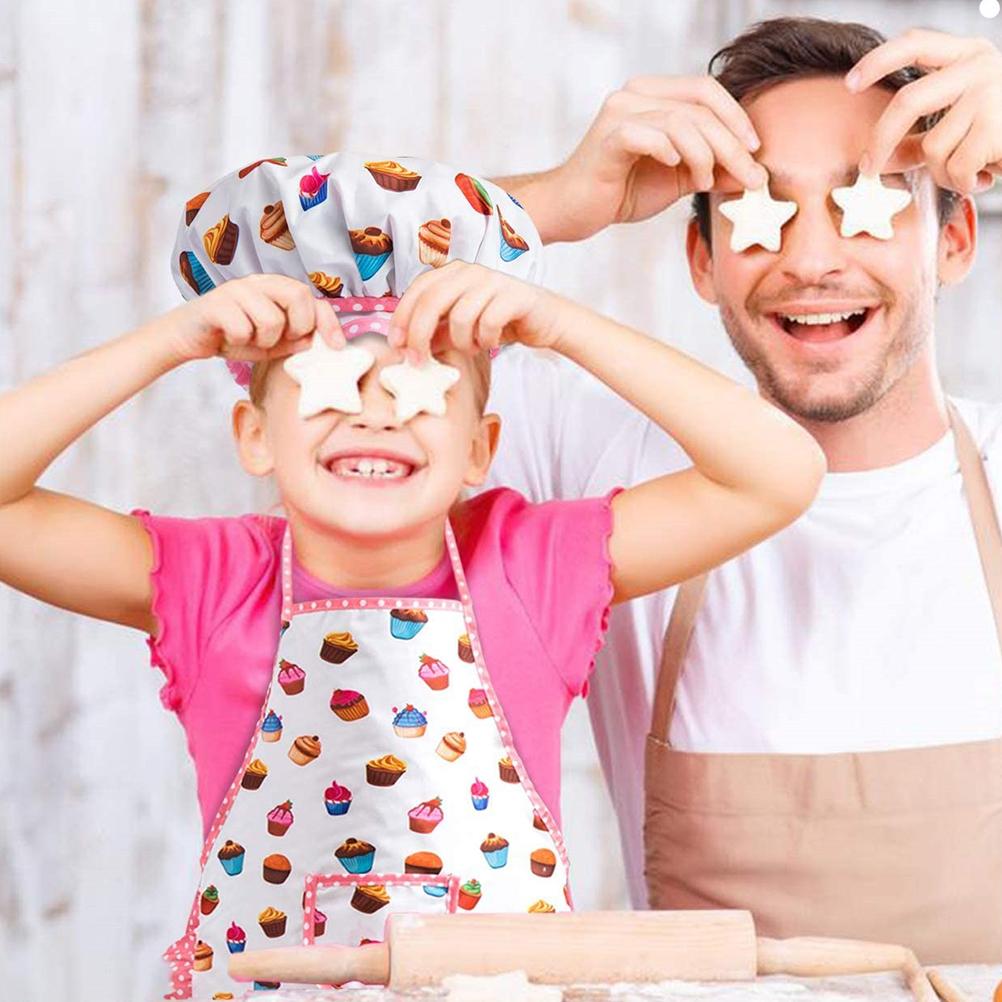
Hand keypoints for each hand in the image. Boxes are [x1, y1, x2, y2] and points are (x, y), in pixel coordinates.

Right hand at [164, 274, 343, 363]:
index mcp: (276, 289)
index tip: (337, 346)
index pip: (312, 299)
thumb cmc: (233, 337)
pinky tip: (228, 338)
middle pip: (298, 296)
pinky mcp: (216, 302)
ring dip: (263, 340)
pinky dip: (238, 341)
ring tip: (247, 339)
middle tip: (282, 340)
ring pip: (271, 319)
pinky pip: (242, 328)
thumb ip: (295, 340)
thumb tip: (317, 341)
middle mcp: (259, 283)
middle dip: (297, 327)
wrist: (188, 337)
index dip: (328, 322)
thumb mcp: (272, 343)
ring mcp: (237, 289)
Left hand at [388, 261, 562, 360]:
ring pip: (460, 316)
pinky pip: (487, 322)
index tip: (397, 344)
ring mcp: (493, 281)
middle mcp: (471, 271)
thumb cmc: (500, 322)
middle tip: (419, 361)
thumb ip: (435, 333)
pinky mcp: (514, 296)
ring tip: (473, 348)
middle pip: (432, 301)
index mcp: (454, 273)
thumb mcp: (460, 329)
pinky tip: (491, 343)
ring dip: (462, 342)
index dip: (402, 317)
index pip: (418, 289)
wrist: (545, 319)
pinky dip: (485, 340)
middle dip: (420, 335)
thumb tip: (405, 347)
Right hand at [540, 76, 767, 241]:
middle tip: (751, 176)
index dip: (736, 117)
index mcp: (652, 94)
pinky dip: (669, 152)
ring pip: (680, 122)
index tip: (756, 150)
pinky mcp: (608, 138)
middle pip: (700, 107)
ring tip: (704, 183)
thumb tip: (755, 174)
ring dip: (704, 155)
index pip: (706, 90)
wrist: (573, 210)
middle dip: (732, 144)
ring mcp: (619, 113)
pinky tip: (676, 169)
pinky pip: (649, 135)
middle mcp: (635, 94)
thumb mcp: (678, 179)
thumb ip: (713, 170)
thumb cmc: (621, 191)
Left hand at [848, 29, 1001, 194]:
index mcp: (966, 55)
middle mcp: (978, 67)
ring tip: (968, 171)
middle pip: (909, 102)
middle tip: (868, 169)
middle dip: (880, 141)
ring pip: (933, 147)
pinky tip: (984, 176)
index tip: (850, 83)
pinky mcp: (997, 125)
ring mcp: (989, 93)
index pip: (915, 43)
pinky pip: (955, 167)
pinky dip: (964, 183)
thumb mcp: (961, 124)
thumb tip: (877, 162)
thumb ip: (920, 138)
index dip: (878, 61)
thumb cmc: (1001, 131)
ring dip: (943, 173)